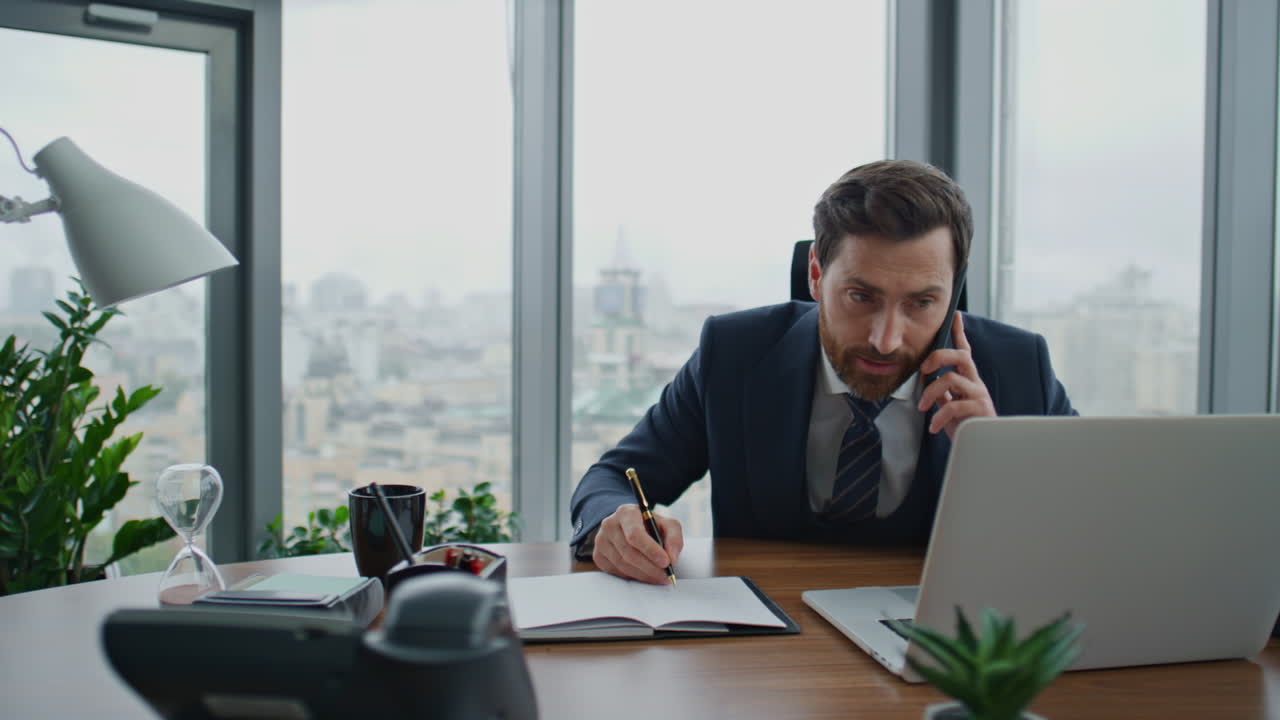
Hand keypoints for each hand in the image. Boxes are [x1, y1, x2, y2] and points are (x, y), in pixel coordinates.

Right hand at [591, 504, 683, 584]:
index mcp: (626, 513)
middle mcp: (609, 525)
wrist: (629, 528)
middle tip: (666, 576)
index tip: (666, 562)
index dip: (650, 550)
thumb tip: (672, 558)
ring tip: (660, 578)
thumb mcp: (667, 525)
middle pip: (629, 552)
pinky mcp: (598, 556)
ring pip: (623, 565)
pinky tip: (645, 575)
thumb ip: (674, 538)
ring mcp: (601, 541)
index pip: (635, 534)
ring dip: (644, 575)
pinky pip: (616, 572)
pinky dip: (633, 577)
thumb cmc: (650, 527)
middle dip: (650, 567)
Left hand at [917, 311, 996, 439]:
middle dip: (938, 356)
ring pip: (951, 379)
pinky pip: (954, 405)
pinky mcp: (980, 410)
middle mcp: (975, 382)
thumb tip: (926, 378)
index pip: (965, 351)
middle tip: (923, 370)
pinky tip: (934, 427)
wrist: (984, 448)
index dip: (960, 332)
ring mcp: (979, 395)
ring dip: (930, 392)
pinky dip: (939, 416)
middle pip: (960, 356)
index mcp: (968, 378)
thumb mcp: (950, 404)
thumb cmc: (965, 425)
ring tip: (923, 408)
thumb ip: (941, 391)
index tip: (955, 314)